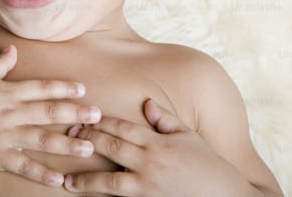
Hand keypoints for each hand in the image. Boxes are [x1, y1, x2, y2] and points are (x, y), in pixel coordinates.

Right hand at [0, 45, 101, 186]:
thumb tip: (12, 49)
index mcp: (8, 92)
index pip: (42, 88)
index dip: (63, 88)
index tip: (83, 89)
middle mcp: (12, 112)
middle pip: (49, 112)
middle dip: (76, 113)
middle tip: (98, 116)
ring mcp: (6, 135)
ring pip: (43, 140)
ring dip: (67, 144)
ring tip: (89, 148)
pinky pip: (23, 166)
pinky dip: (41, 174)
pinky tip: (59, 180)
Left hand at [63, 99, 250, 195]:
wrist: (224, 195)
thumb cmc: (207, 164)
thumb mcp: (188, 136)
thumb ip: (164, 120)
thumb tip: (146, 103)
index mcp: (159, 142)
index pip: (123, 127)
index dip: (101, 121)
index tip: (82, 117)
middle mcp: (151, 163)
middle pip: (112, 148)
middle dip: (88, 141)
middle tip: (67, 137)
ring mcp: (149, 187)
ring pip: (110, 181)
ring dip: (85, 180)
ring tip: (66, 180)